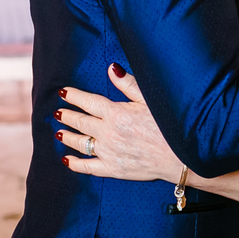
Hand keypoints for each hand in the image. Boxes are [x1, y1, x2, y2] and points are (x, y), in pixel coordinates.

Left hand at [55, 65, 183, 182]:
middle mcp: (108, 133)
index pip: (88, 101)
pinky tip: (67, 160)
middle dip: (66, 115)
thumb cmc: (169, 125)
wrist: (181, 157)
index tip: (63, 92)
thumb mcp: (150, 99)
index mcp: (116, 113)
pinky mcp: (113, 169)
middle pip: (80, 122)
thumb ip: (128, 84)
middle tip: (57, 112)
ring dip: (67, 136)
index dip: (73, 96)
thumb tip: (111, 68)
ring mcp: (108, 152)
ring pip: (80, 143)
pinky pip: (88, 167)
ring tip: (58, 131)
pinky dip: (75, 163)